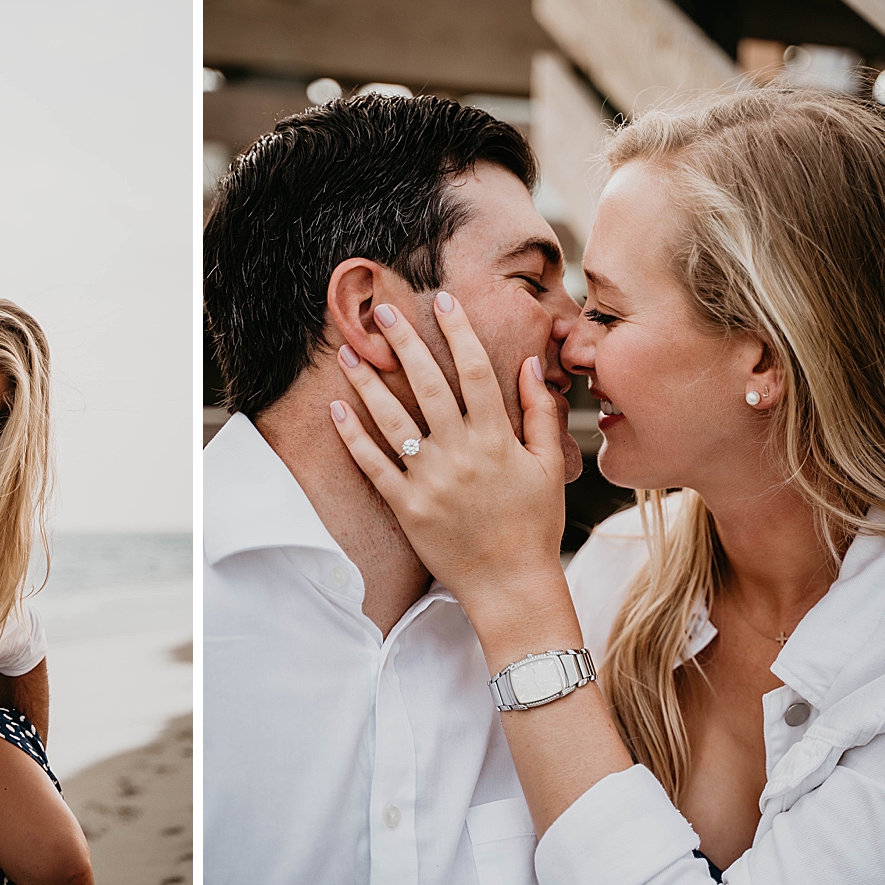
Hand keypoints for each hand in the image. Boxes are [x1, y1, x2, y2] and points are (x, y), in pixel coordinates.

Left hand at [329, 294, 566, 619]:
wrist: (511, 585)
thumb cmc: (535, 525)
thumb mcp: (548, 466)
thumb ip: (541, 413)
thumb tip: (530, 364)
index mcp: (496, 438)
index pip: (475, 370)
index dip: (458, 331)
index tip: (442, 300)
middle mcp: (460, 453)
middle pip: (426, 384)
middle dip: (403, 342)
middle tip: (381, 311)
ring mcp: (430, 480)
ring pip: (392, 419)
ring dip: (367, 382)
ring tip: (347, 352)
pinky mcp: (407, 507)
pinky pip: (373, 465)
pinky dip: (352, 436)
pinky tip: (336, 408)